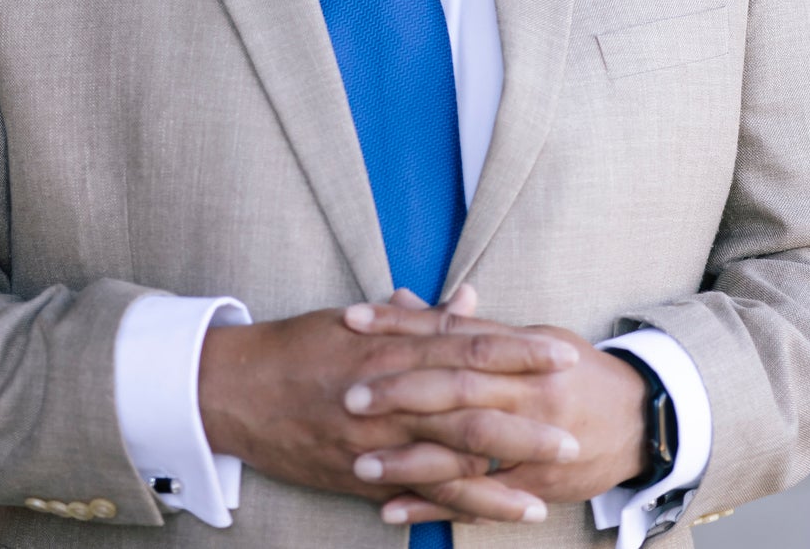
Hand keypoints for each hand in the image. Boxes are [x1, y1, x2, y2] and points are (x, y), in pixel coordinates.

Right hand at [196, 286, 582, 520]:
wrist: (235, 391)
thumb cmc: (300, 347)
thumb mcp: (359, 321)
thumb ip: (419, 317)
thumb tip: (470, 301)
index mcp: (393, 346)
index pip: (471, 345)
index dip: (521, 350)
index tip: (563, 353)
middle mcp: (391, 392)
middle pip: (473, 403)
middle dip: (529, 415)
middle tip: (575, 424)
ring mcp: (379, 438)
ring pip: (455, 452)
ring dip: (511, 464)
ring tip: (557, 469)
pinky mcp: (365, 474)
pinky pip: (426, 491)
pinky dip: (471, 500)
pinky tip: (509, 508)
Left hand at [340, 294, 648, 526]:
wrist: (645, 419)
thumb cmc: (577, 371)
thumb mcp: (531, 338)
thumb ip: (470, 327)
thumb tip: (412, 303)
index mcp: (524, 351)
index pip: (454, 333)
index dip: (403, 326)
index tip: (354, 321)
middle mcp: (529, 393)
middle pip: (458, 390)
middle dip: (401, 394)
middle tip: (350, 397)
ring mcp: (534, 442)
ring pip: (466, 452)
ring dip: (410, 460)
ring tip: (359, 464)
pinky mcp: (537, 485)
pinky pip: (482, 500)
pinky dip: (436, 507)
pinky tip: (393, 510)